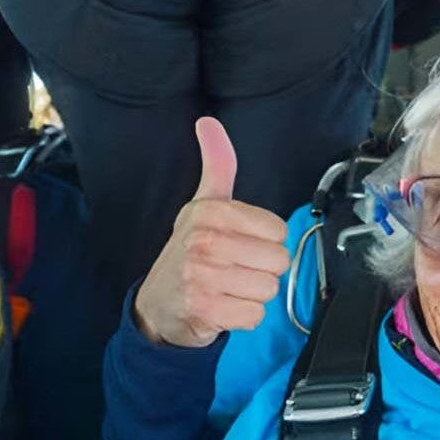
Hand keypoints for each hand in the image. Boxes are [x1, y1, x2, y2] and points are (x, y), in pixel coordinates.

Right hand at [134, 117, 289, 347]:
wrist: (159, 303)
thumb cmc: (190, 252)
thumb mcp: (203, 205)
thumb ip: (217, 165)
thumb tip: (208, 123)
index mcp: (211, 211)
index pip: (279, 231)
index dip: (265, 242)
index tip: (240, 244)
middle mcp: (204, 240)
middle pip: (279, 261)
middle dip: (261, 270)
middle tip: (234, 270)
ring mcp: (202, 276)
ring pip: (269, 289)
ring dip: (253, 294)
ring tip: (228, 288)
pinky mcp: (204, 309)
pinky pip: (255, 316)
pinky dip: (243, 317)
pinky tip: (224, 307)